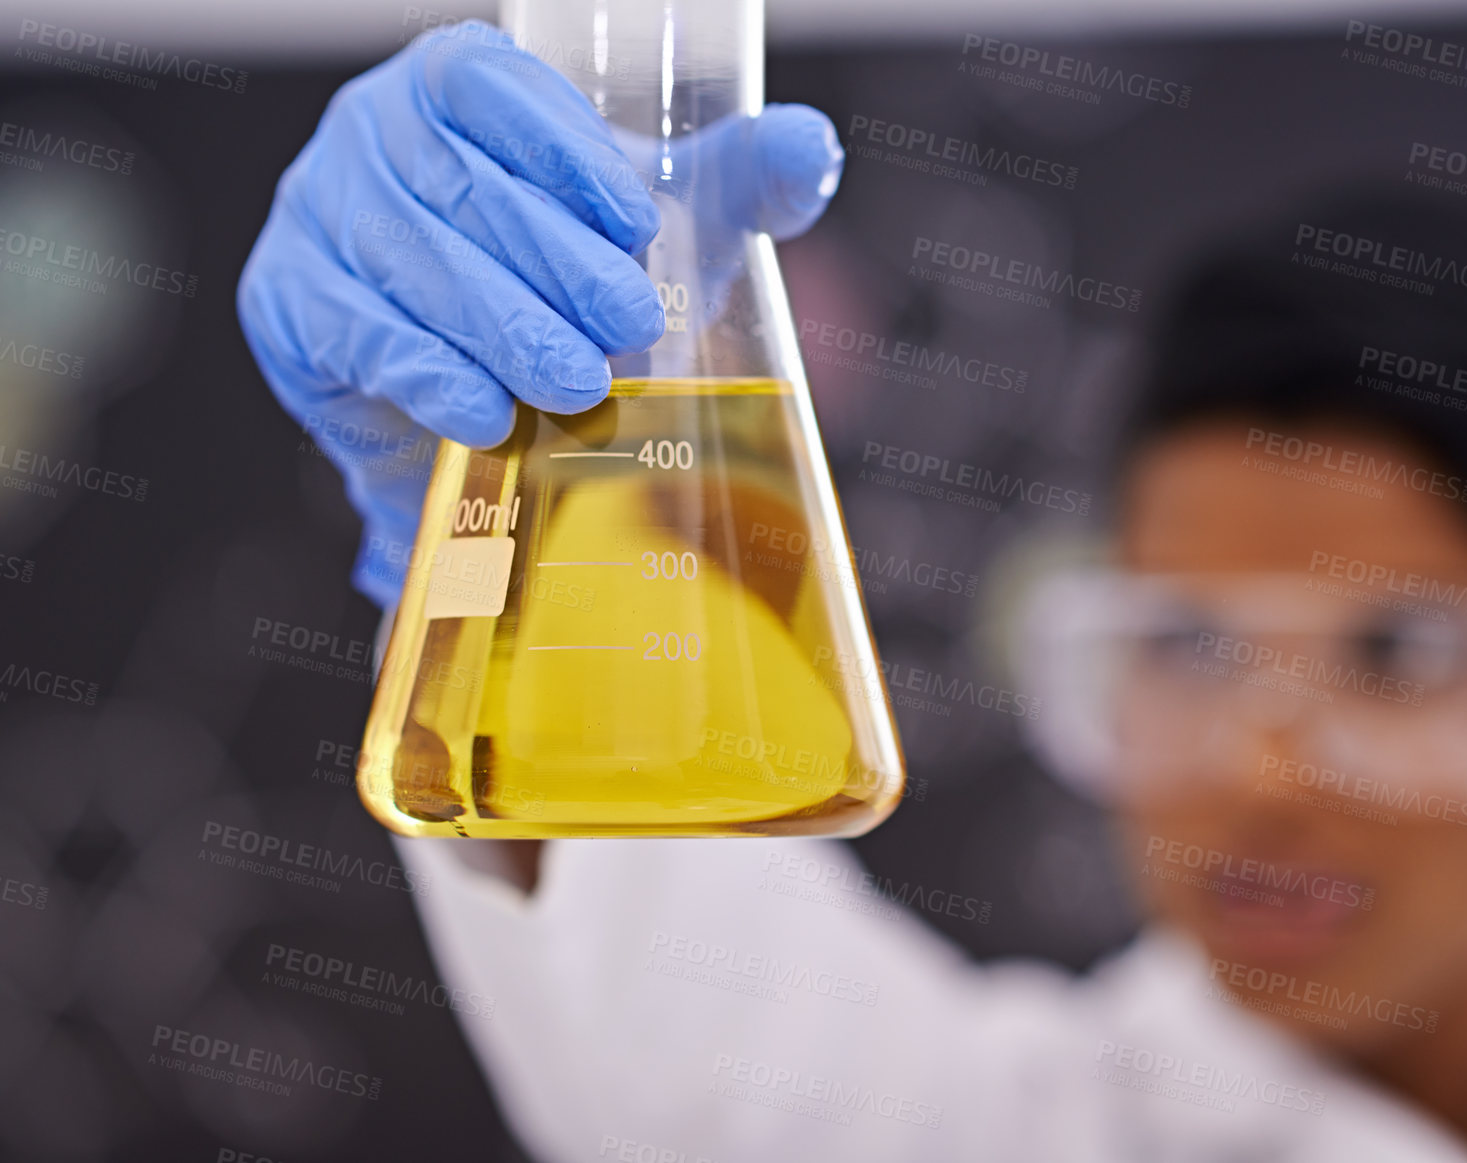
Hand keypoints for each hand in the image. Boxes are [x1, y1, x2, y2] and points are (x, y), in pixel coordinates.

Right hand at [237, 19, 843, 606]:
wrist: (490, 397)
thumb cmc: (575, 287)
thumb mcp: (670, 227)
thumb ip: (740, 179)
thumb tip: (814, 149)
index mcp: (455, 87)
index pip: (492, 88)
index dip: (562, 149)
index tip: (637, 219)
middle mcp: (372, 134)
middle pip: (458, 184)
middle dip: (552, 261)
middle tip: (629, 322)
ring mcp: (317, 214)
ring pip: (410, 262)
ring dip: (500, 326)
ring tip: (578, 382)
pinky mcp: (286, 304)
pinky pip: (355, 333)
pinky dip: (426, 374)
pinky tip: (485, 411)